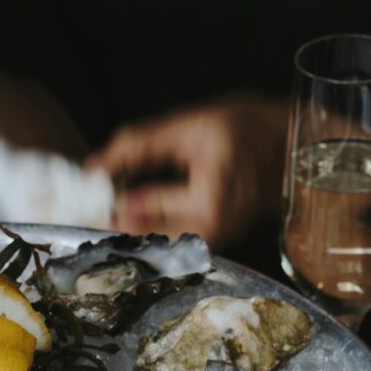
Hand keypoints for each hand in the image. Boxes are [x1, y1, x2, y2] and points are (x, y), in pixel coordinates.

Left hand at [87, 96, 288, 247]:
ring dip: (122, 224)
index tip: (75, 190)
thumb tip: (93, 168)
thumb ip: (140, 147)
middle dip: (107, 218)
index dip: (101, 197)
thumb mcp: (191, 127)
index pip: (137, 207)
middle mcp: (210, 232)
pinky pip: (166, 240)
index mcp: (207, 202)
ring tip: (101, 202)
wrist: (295, 151)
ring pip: (150, 242)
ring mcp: (211, 242)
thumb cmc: (250, 131)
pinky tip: (127, 209)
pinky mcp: (210, 243)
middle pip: (139, 235)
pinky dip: (143, 226)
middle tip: (78, 201)